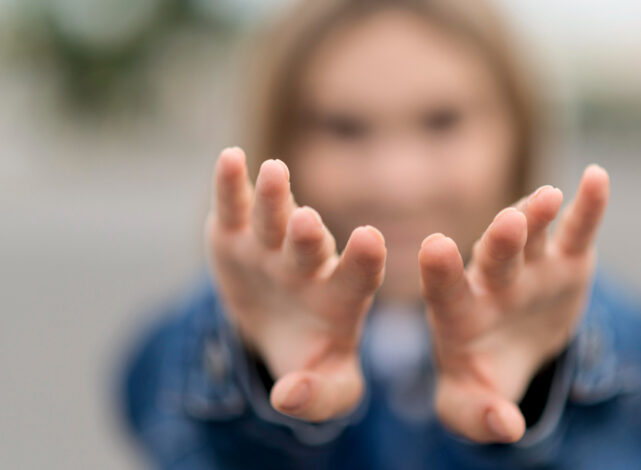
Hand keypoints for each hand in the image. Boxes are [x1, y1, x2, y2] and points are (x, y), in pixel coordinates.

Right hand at [205, 147, 386, 421]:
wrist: (274, 328)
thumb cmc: (309, 356)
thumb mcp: (323, 388)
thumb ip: (320, 397)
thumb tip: (289, 399)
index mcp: (339, 298)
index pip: (357, 277)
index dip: (363, 259)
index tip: (369, 239)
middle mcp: (309, 265)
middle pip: (310, 246)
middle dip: (307, 235)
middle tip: (308, 223)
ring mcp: (271, 245)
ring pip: (274, 217)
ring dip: (273, 198)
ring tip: (273, 172)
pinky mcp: (234, 233)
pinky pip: (233, 206)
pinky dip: (230, 184)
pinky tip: (229, 158)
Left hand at [418, 165, 609, 442]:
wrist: (515, 353)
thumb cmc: (483, 377)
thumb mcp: (472, 405)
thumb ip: (478, 416)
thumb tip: (507, 428)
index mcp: (460, 315)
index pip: (447, 291)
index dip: (441, 271)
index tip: (435, 246)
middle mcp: (492, 283)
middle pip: (493, 258)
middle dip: (501, 241)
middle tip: (507, 223)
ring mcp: (529, 267)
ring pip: (531, 235)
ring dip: (537, 215)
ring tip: (547, 198)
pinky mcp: (567, 260)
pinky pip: (577, 230)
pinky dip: (588, 206)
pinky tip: (597, 178)